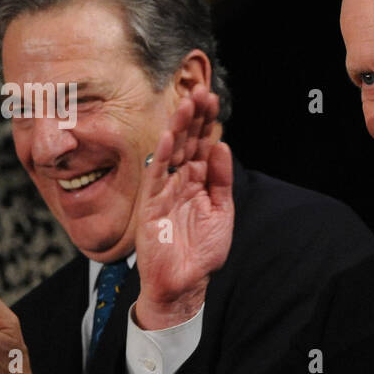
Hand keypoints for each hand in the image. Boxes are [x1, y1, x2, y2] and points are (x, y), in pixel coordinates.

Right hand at [134, 84, 233, 330]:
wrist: (186, 282)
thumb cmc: (202, 250)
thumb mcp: (221, 211)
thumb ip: (221, 179)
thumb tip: (221, 146)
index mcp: (195, 181)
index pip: (200, 144)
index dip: (205, 122)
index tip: (211, 97)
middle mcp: (178, 181)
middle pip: (185, 142)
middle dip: (193, 116)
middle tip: (201, 90)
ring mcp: (163, 191)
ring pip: (170, 153)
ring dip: (177, 128)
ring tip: (186, 104)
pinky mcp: (151, 206)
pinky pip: (156, 177)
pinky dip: (161, 157)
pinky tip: (166, 137)